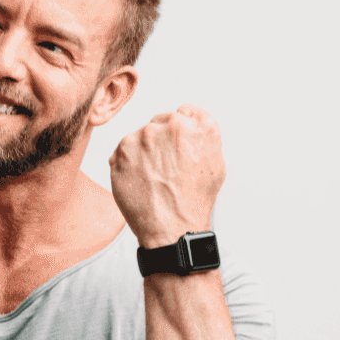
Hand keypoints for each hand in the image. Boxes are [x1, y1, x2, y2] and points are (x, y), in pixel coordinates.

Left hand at [109, 105, 224, 248]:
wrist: (172, 227)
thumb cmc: (194, 201)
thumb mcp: (216, 164)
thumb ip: (203, 137)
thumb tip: (190, 126)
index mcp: (200, 125)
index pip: (185, 113)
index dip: (180, 132)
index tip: (177, 146)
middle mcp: (172, 125)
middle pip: (160, 122)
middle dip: (161, 140)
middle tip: (165, 167)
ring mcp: (145, 135)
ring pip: (140, 136)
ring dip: (143, 151)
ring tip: (153, 177)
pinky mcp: (123, 149)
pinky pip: (123, 150)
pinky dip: (128, 162)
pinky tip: (140, 180)